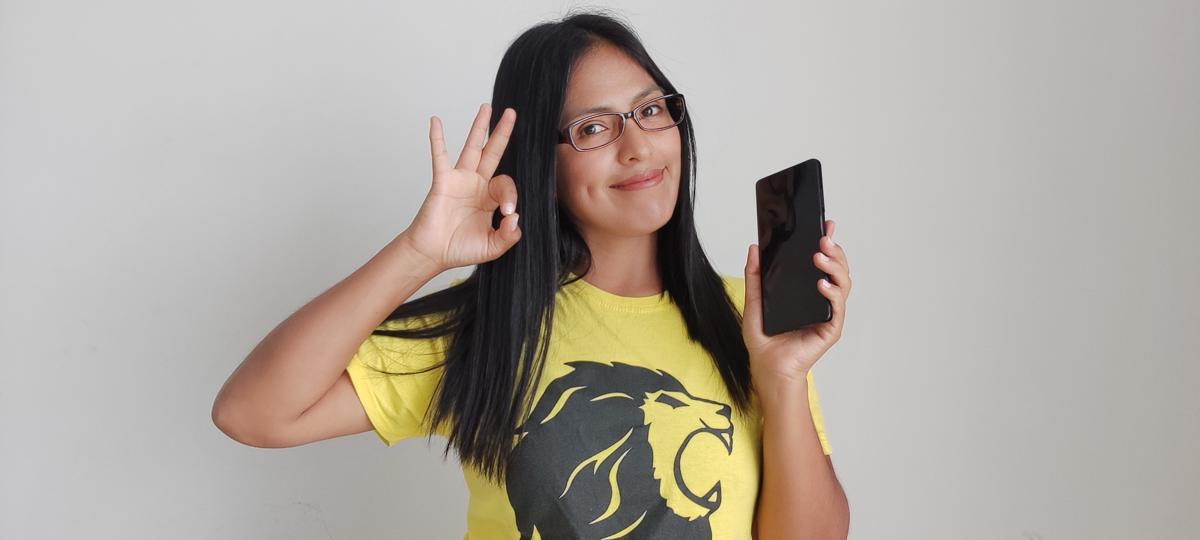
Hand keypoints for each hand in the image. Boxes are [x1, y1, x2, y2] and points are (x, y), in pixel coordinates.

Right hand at [401, 103, 521, 271]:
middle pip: (493, 152)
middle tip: (511, 113)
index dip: (511, 197)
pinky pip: (440, 155)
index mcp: (490, 198)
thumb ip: (509, 235)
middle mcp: (477, 184)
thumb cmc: (460, 249)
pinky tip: (436, 121)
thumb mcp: (493, 247)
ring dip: (479, 127)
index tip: (507, 214)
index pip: (506, 186)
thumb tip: (515, 216)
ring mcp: (460, 180)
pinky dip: (437, 138)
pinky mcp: (442, 181)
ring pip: (472, 147)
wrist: (433, 254)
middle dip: (502, 133)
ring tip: (487, 107)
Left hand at [742, 219, 850, 392]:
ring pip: (842, 283)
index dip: (828, 242)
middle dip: (833, 250)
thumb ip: (755, 276)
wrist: (767, 368)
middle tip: (823, 238)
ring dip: (834, 267)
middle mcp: (820, 299)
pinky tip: (822, 284)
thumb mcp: (754, 301)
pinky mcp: (830, 328)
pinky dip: (832, 293)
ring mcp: (827, 312)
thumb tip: (754, 249)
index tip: (827, 224)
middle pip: (837, 268)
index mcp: (806, 290)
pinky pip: (836, 307)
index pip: (822, 261)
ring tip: (820, 256)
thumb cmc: (764, 339)